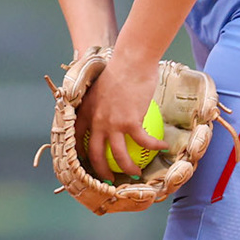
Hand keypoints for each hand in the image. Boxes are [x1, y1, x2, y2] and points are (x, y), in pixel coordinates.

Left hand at [75, 52, 167, 181]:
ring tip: (137, 173)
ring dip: (129, 168)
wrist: (131, 61)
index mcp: (86, 111)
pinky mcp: (130, 122)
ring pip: (119, 156)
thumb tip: (107, 112)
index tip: (86, 162)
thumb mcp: (99, 87)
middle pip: (95, 155)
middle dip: (101, 172)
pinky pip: (144, 142)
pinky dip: (155, 146)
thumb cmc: (118, 68)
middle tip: (111, 178)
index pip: (77, 138)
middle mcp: (96, 120)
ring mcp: (112, 123)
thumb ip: (100, 103)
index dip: (79, 153)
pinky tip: (163, 147)